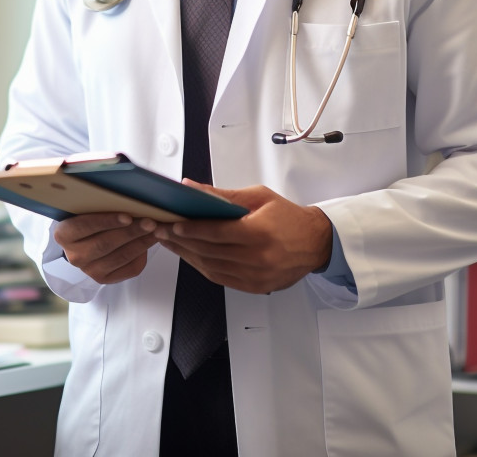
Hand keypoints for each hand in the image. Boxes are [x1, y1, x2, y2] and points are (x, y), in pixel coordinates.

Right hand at [53, 212, 158, 284]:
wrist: (81, 241)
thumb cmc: (86, 218)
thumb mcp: (84, 208)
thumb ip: (96, 202)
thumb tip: (122, 192)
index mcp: (64, 234)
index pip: (85, 226)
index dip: (107, 221)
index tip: (128, 216)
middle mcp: (74, 255)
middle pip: (105, 244)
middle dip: (131, 232)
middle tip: (150, 222)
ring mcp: (90, 270)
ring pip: (120, 257)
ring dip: (141, 243)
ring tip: (156, 230)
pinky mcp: (105, 279)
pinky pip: (129, 269)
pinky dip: (143, 254)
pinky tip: (151, 241)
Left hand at [153, 182, 332, 293]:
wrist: (315, 242)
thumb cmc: (288, 216)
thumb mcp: (258, 196)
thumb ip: (222, 195)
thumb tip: (191, 187)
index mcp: (259, 232)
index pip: (215, 233)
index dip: (190, 229)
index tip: (170, 224)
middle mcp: (258, 258)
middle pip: (209, 251)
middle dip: (181, 241)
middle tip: (161, 231)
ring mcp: (256, 276)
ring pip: (211, 268)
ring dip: (187, 256)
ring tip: (170, 243)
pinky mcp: (255, 287)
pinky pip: (221, 278)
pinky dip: (202, 267)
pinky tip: (190, 256)